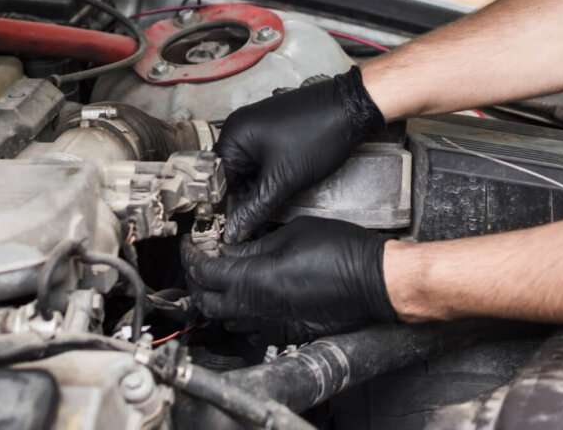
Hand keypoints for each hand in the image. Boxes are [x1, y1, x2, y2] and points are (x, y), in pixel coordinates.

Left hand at [181, 217, 396, 340]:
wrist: (373, 280)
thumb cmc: (341, 251)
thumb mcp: (292, 233)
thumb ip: (255, 245)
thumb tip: (231, 249)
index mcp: (254, 280)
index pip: (204, 273)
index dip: (191, 256)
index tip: (189, 243)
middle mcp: (257, 307)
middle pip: (206, 302)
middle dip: (196, 280)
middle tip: (199, 259)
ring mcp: (271, 322)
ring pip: (226, 318)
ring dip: (216, 298)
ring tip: (220, 275)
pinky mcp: (286, 329)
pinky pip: (250, 325)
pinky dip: (239, 310)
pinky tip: (247, 293)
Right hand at [214, 66, 384, 242]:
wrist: (352, 108)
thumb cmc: (317, 135)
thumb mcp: (283, 179)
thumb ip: (255, 208)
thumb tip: (233, 231)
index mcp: (233, 135)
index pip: (216, 180)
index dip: (223, 207)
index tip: (230, 230)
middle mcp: (240, 128)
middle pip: (232, 176)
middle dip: (241, 200)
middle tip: (251, 225)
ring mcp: (259, 128)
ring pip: (249, 170)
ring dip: (256, 190)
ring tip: (266, 211)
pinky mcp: (276, 131)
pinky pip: (263, 161)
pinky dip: (268, 177)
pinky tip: (278, 192)